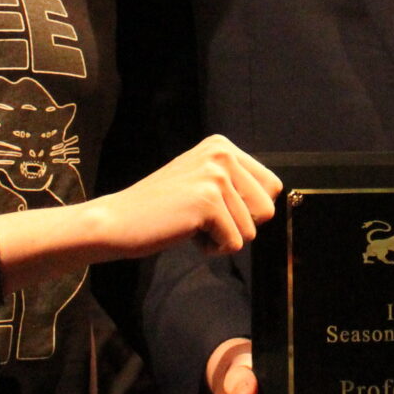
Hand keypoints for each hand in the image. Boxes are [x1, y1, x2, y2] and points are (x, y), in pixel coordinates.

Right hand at [96, 135, 281, 257]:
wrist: (118, 221)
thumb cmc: (162, 209)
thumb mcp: (202, 181)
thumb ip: (235, 182)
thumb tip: (275, 197)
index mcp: (223, 146)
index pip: (272, 187)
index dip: (249, 209)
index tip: (216, 208)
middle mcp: (222, 154)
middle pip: (266, 209)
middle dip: (238, 225)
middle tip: (202, 218)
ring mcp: (215, 176)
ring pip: (250, 230)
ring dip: (222, 237)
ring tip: (190, 223)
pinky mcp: (207, 202)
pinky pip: (234, 243)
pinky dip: (212, 248)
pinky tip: (185, 232)